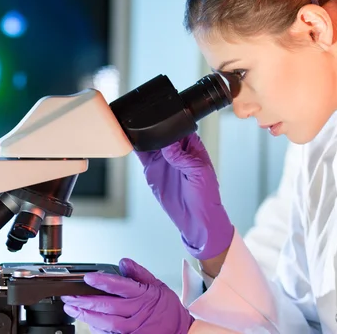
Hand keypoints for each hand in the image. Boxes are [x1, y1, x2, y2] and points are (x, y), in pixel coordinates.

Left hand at [62, 258, 193, 333]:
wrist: (179, 331)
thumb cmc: (168, 309)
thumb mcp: (157, 285)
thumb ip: (139, 273)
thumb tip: (124, 262)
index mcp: (143, 295)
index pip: (119, 286)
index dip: (102, 281)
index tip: (88, 278)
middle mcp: (137, 312)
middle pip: (107, 305)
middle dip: (85, 300)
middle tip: (70, 296)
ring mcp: (132, 328)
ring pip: (105, 322)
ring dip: (86, 315)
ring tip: (72, 308)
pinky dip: (97, 328)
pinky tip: (88, 322)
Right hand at [135, 132, 233, 259]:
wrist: (196, 219)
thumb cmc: (206, 195)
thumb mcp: (198, 173)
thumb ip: (183, 157)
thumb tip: (168, 143)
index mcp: (192, 146)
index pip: (180, 127)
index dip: (171, 121)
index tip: (161, 117)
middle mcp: (176, 150)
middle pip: (162, 131)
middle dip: (154, 126)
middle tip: (144, 121)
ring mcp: (163, 159)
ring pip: (150, 141)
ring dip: (143, 135)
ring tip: (134, 128)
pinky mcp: (152, 170)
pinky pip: (142, 154)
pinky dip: (135, 147)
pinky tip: (130, 141)